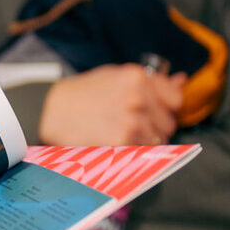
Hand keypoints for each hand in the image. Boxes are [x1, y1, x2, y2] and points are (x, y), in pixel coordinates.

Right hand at [38, 64, 185, 146]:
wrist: (48, 111)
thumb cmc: (82, 94)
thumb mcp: (115, 76)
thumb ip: (151, 81)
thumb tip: (182, 80)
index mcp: (138, 77)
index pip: (175, 100)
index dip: (165, 108)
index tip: (153, 112)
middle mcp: (138, 98)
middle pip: (168, 123)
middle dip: (155, 126)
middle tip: (130, 124)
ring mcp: (132, 122)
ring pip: (158, 140)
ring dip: (145, 141)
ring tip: (120, 133)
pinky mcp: (123, 142)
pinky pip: (144, 152)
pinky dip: (134, 151)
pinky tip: (116, 143)